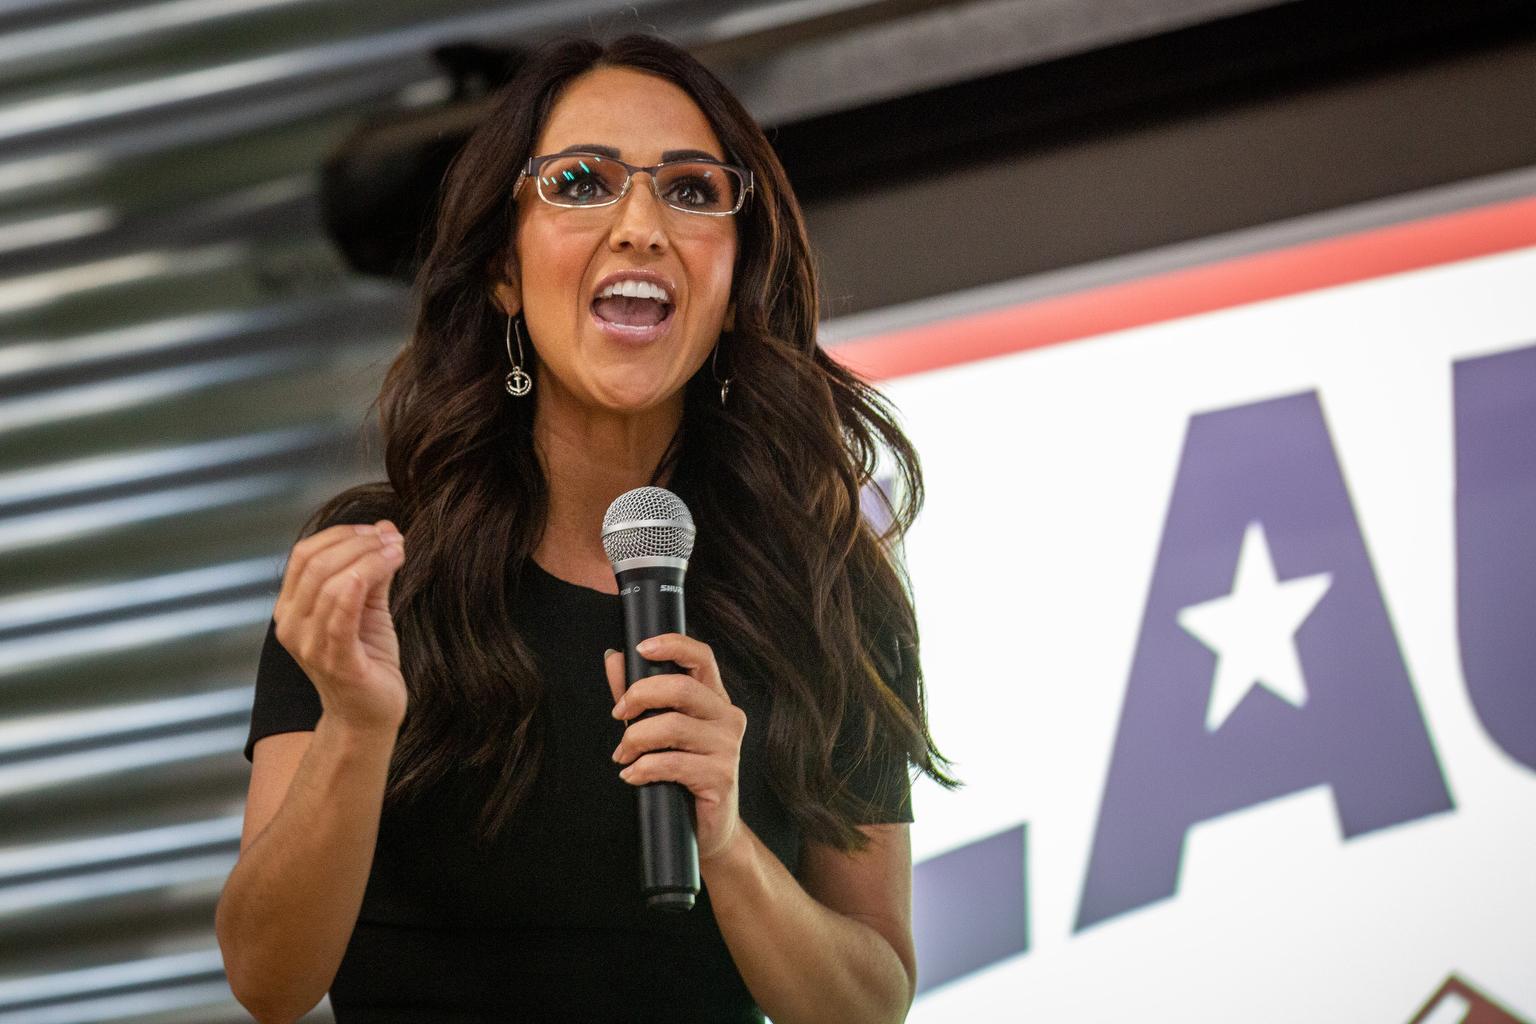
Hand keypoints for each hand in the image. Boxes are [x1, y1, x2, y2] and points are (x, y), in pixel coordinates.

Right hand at [273, 520, 407, 734]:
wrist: (368, 715)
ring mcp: (308, 645)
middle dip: (359, 543)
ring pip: (330, 583)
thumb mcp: (369, 607)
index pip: (305, 554)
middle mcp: (291, 625)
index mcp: (292, 608)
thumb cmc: (367, 660)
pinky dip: (362, 583)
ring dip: (369, 559)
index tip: (378, 530)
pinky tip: (385, 566)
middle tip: (394, 540)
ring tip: (398, 551)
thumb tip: (386, 529)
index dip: (341, 534)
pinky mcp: (334, 661)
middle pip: (316, 564)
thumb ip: (372, 571)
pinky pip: (341, 615)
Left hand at [603, 636, 746, 862]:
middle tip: (618, 714)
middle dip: (639, 696)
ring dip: (635, 739)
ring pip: (673, 726)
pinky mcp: (721, 777)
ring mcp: (728, 747)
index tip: (640, 649)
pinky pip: (672, 763)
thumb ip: (638, 694)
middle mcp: (728, 717)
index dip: (672, 645)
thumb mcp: (658, 730)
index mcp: (714, 700)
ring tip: (622, 755)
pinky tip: (632, 776)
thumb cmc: (683, 776)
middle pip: (681, 688)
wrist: (708, 830)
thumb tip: (614, 658)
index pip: (702, 657)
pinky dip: (643, 769)